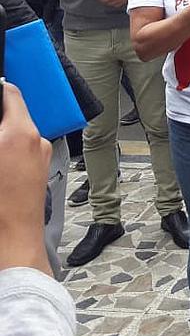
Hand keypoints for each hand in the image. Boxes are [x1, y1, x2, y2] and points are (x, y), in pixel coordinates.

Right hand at [0, 82, 52, 274]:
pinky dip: (8, 147)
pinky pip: (22, 147)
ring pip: (17, 131)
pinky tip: (0, 160)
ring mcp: (40, 154)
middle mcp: (36, 140)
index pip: (10, 93)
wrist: (13, 241)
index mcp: (20, 133)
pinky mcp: (39, 168)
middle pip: (13, 113)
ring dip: (3, 132)